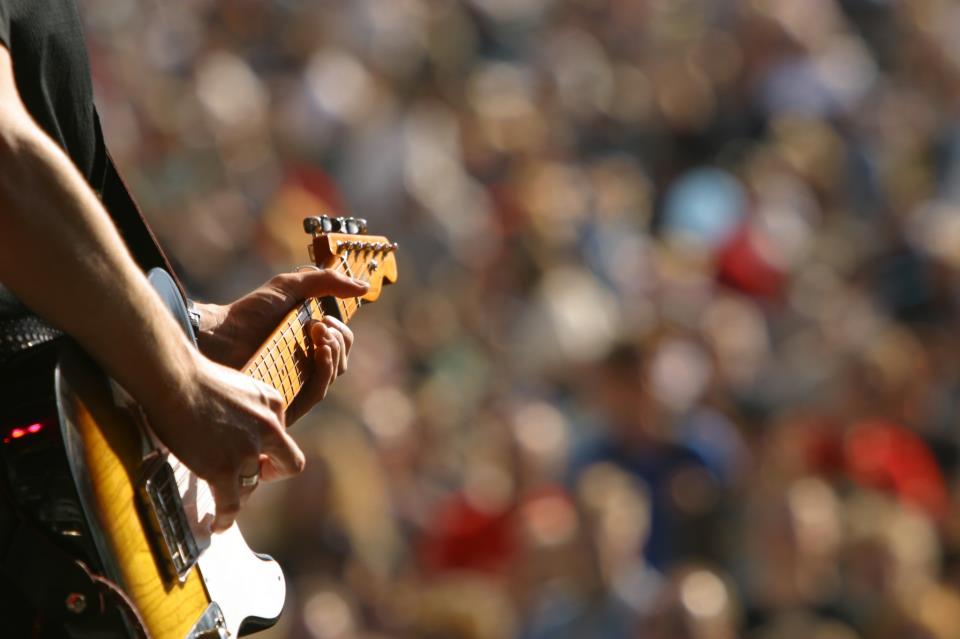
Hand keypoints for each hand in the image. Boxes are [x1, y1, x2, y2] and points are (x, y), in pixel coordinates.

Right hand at [144, 352, 305, 531]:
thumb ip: (252, 410)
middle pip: (284, 465)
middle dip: (267, 473)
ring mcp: (247, 450)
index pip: (282, 436)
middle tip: (244, 474)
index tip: (255, 454)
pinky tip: (217, 525)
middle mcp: (268, 427)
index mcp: (274, 404)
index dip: (270, 449)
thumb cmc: (196, 379)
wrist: (173, 380)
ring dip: (237, 490)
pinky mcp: (223, 469)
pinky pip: (231, 504)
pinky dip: (225, 519)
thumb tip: (245, 433)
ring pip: (251, 485)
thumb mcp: (241, 386)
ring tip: (220, 493)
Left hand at [193, 269, 366, 422]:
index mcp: (307, 343)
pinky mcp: (288, 402)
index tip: (327, 317)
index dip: (342, 331)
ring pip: (333, 374)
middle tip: (318, 325)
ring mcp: (296, 384)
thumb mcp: (290, 286)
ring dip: (334, 351)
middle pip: (341, 360)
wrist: (219, 335)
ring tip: (316, 333)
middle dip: (339, 339)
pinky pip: (318, 391)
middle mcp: (304, 365)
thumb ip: (327, 282)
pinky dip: (325, 369)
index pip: (341, 344)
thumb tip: (365, 287)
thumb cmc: (249, 312)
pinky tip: (319, 351)